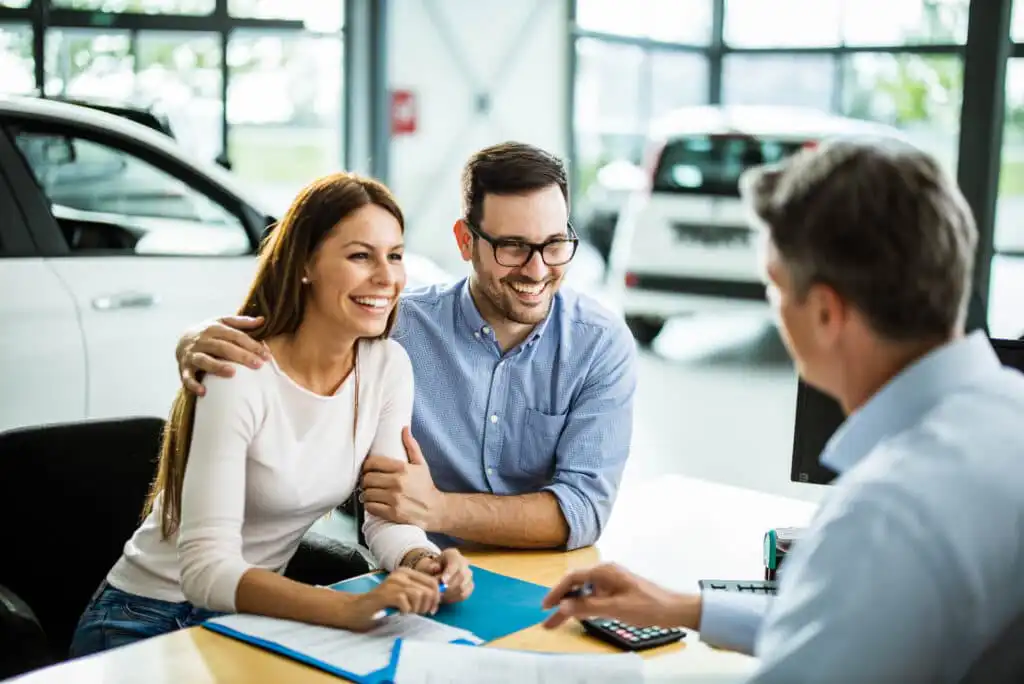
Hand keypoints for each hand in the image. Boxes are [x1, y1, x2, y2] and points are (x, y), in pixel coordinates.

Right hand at [178, 315, 269, 394]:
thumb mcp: (223, 323)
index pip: (236, 336)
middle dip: (241, 356)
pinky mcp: (184, 368)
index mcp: (214, 328)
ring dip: (217, 366)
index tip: (266, 356)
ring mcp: (192, 354)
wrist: (181, 341)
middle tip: (258, 365)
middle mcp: (202, 340)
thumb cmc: (209, 333)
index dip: (252, 345)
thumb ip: (242, 322)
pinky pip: (187, 377)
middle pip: (222, 347)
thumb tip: (262, 320)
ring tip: (232, 373)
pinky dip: (193, 384)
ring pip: (204, 360)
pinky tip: (203, 391)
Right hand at [344, 567, 442, 630]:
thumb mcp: (404, 596)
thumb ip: (419, 593)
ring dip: (416, 609)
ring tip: (407, 611)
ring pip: (419, 595)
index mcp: (407, 572)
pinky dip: (406, 611)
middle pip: (429, 589)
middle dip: (427, 604)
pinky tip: (398, 612)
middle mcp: (401, 574)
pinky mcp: (387, 593)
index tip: (432, 609)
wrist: (357, 610)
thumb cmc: (383, 605)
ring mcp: (393, 582)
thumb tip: (439, 597)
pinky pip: (407, 603)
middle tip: (418, 612)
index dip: (436, 597)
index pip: (433, 582)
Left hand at [361, 428, 444, 530]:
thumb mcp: (421, 464)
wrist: (435, 510)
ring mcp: (394, 499)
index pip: (373, 463)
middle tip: (369, 482)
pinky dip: (370, 505)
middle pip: (367, 479)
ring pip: (367, 494)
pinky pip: (371, 507)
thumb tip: (404, 428)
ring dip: (366, 494)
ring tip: (371, 493)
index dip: (367, 466)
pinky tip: (374, 503)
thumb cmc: (426, 486)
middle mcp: (397, 483)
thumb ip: (411, 446)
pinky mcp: (393, 513)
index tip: (368, 469)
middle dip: (366, 481)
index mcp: (402, 468)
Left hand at [412, 549, 473, 603]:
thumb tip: (435, 568)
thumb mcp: (427, 564)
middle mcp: (464, 563)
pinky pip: (464, 594)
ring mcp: (468, 575)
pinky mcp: (469, 586)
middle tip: (438, 593)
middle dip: (449, 586)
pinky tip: (445, 599)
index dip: (450, 573)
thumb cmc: (431, 568)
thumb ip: (428, 566)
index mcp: (453, 554)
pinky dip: (454, 598)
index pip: (455, 563)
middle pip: (462, 576)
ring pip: (463, 586)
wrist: (437, 571)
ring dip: (451, 594)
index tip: (442, 581)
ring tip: (440, 597)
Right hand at [540, 563, 699, 630]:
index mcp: (604, 571)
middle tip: (547, 618)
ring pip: (583, 593)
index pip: (573, 578)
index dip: (557, 591)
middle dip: (561, 601)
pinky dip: (583, 607)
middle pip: (576, 585)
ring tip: (557, 622)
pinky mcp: (615, 591)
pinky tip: (577, 616)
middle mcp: (605, 573)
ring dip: (571, 606)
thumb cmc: (648, 606)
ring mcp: (610, 582)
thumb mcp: (615, 608)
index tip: (545, 605)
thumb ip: (588, 606)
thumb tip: (564, 605)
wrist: (672, 609)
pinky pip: (593, 597)